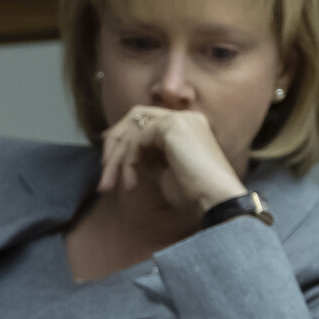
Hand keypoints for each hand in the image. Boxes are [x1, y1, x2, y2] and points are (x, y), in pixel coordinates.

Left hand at [98, 106, 247, 215]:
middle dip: (114, 146)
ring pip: (132, 131)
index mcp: (188, 127)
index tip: (106, 162)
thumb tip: (127, 155)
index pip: (146, 122)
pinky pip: (137, 140)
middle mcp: (186, 118)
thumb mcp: (165, 173)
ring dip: (116, 161)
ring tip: (109, 186)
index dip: (122, 138)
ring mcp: (181, 119)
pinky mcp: (173, 125)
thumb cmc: (194, 195)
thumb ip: (149, 158)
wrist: (215, 201)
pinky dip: (128, 162)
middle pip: (135, 119)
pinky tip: (131, 183)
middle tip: (103, 176)